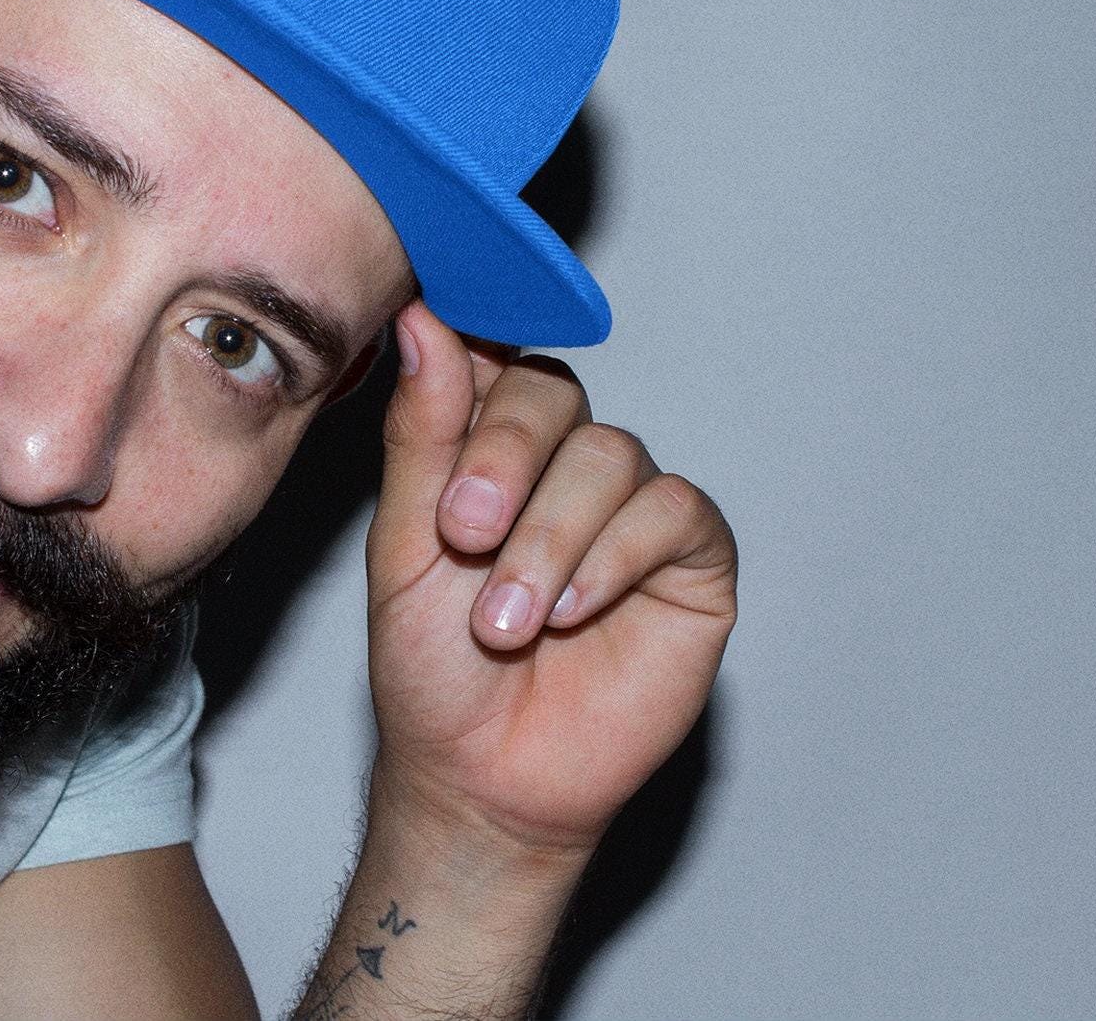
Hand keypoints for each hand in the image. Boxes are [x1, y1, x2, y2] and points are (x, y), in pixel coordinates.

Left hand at [363, 300, 736, 858]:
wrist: (480, 775)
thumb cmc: (433, 666)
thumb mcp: (404, 544)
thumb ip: (423, 432)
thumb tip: (423, 320)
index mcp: (484, 442)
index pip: (491, 352)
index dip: (473, 349)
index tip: (442, 345)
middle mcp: (562, 460)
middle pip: (552, 390)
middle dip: (505, 457)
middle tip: (462, 533)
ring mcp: (629, 504)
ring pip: (610, 455)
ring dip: (550, 538)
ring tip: (505, 621)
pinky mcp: (691, 557)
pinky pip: (672, 511)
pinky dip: (613, 558)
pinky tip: (571, 614)